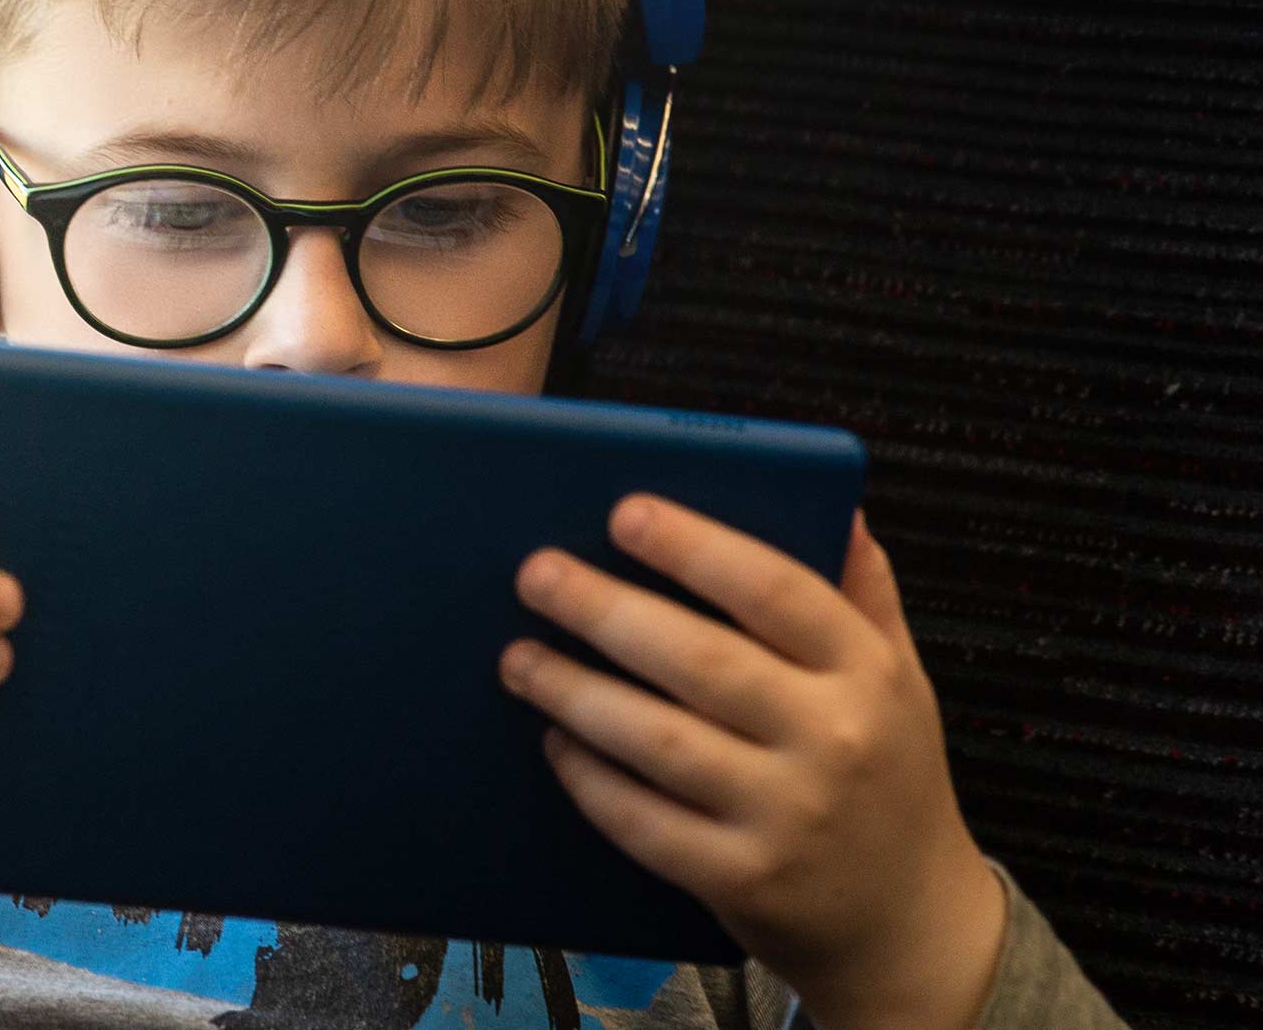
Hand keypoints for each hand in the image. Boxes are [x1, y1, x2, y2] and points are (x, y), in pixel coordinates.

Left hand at [497, 496, 1005, 1029]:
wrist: (910, 925)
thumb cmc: (888, 778)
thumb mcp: (901, 677)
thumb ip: (862, 592)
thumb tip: (834, 502)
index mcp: (868, 674)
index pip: (776, 591)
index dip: (697, 548)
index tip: (624, 513)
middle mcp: (833, 740)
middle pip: (701, 661)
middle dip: (605, 610)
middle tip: (537, 574)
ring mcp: (786, 815)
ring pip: (658, 741)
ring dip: (576, 692)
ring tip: (519, 657)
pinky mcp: (741, 879)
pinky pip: (645, 821)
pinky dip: (591, 779)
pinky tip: (556, 741)